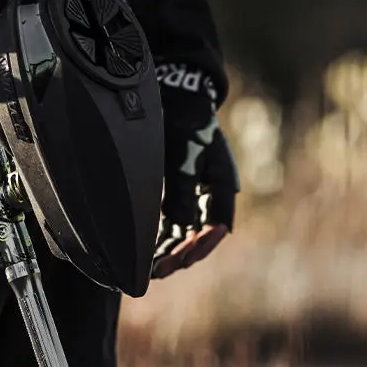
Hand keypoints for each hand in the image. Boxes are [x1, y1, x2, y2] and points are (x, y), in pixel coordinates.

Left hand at [152, 83, 239, 280]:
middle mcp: (208, 194)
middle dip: (180, 254)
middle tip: (159, 272)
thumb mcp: (184, 153)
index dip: (201, 246)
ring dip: (169, 251)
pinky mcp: (175, 193)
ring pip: (182, 232)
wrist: (176, 95)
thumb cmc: (183, 121)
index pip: (215, 225)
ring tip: (151, 270)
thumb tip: (180, 225)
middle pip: (197, 234)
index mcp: (219, 184)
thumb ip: (182, 190)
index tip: (184, 260)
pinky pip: (170, 223)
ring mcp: (192, 195)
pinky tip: (146, 252)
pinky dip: (160, 238)